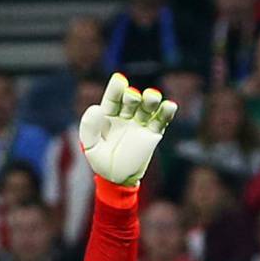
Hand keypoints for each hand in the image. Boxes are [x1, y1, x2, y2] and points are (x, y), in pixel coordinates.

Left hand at [79, 71, 176, 186]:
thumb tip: (96, 108)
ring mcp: (140, 123)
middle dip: (133, 96)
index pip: (113, 98)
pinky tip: (170, 106)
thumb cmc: (101, 162)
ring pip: (147, 107)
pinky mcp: (153, 134)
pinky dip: (166, 112)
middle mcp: (125, 115)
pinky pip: (161, 121)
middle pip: (131, 100)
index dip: (116, 88)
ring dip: (151, 100)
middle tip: (133, 96)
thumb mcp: (90, 146)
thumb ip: (89, 128)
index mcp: (108, 114)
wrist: (118, 179)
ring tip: (152, 96)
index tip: (120, 80)